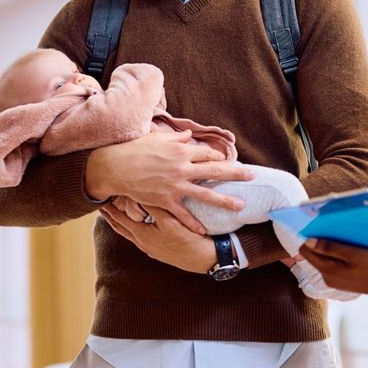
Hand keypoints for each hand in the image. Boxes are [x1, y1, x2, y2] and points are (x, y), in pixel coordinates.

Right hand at [85, 130, 253, 233]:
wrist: (115, 166)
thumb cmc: (134, 149)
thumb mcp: (157, 138)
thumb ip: (176, 137)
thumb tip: (188, 136)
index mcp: (181, 150)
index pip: (207, 153)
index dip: (220, 157)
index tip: (229, 161)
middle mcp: (182, 167)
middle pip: (215, 171)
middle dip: (236, 174)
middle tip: (252, 176)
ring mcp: (175, 185)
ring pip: (205, 195)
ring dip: (225, 201)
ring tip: (241, 206)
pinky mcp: (165, 200)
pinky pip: (183, 214)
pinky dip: (194, 223)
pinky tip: (205, 231)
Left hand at [99, 204, 216, 273]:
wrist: (204, 259)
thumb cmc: (188, 239)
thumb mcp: (170, 221)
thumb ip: (154, 207)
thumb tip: (139, 194)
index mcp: (142, 235)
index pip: (120, 219)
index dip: (110, 209)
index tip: (101, 200)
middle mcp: (143, 243)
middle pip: (122, 228)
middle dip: (112, 217)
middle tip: (103, 207)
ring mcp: (151, 249)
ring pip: (131, 234)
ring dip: (122, 223)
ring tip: (116, 215)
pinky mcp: (160, 251)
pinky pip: (141, 237)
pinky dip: (134, 228)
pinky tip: (139, 225)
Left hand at [299, 239, 367, 296]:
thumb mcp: (353, 254)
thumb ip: (330, 247)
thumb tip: (308, 241)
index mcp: (327, 271)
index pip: (306, 252)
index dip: (310, 238)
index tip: (320, 228)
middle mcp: (327, 278)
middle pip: (315, 255)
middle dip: (321, 243)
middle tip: (336, 233)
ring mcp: (335, 281)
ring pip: (324, 259)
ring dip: (331, 249)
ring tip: (345, 240)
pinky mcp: (343, 281)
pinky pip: (333, 264)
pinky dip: (337, 256)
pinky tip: (349, 250)